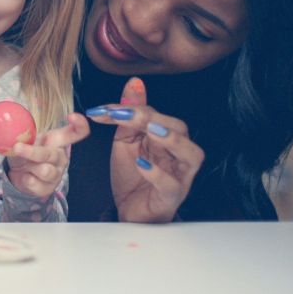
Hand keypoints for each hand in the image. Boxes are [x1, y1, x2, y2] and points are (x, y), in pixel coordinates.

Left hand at [6, 112, 89, 198]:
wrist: (18, 175)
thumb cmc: (25, 152)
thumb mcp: (24, 139)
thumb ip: (22, 131)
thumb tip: (10, 115)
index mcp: (58, 141)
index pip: (76, 132)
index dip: (79, 124)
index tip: (72, 116)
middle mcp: (60, 157)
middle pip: (51, 154)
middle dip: (32, 152)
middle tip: (17, 147)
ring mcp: (56, 174)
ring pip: (44, 171)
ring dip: (28, 166)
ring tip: (23, 164)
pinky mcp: (48, 188)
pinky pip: (34, 183)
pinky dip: (23, 178)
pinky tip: (24, 175)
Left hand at [85, 77, 204, 222]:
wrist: (129, 211)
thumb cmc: (133, 176)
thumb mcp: (126, 141)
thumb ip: (129, 114)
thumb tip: (135, 82)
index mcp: (166, 138)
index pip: (155, 115)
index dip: (130, 108)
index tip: (102, 109)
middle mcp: (178, 154)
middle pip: (178, 128)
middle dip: (151, 118)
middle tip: (122, 114)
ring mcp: (179, 176)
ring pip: (191, 154)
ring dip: (172, 140)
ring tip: (151, 131)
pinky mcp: (171, 197)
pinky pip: (172, 185)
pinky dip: (158, 173)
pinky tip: (142, 164)